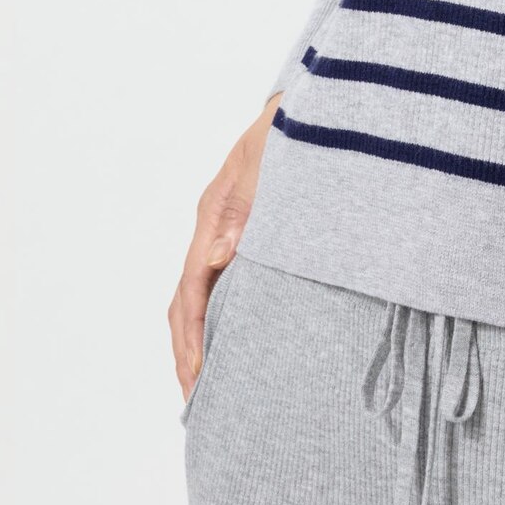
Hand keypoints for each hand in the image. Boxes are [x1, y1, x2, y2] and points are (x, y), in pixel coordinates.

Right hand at [168, 93, 280, 403]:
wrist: (317, 104)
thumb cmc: (295, 132)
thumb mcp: (272, 165)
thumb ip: (246, 209)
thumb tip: (217, 259)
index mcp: (215, 214)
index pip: (191, 288)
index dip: (192, 336)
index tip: (198, 377)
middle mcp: (215, 227)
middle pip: (187, 300)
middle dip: (189, 350)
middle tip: (198, 400)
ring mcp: (229, 230)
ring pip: (202, 295)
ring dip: (202, 338)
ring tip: (209, 385)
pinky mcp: (250, 232)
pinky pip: (224, 283)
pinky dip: (221, 318)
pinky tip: (237, 341)